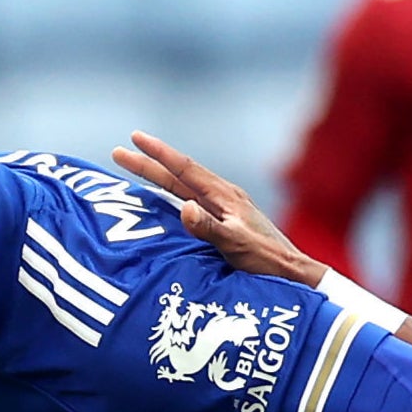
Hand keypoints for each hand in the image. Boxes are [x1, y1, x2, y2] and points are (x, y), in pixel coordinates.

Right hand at [111, 131, 323, 284]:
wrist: (293, 273)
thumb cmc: (266, 262)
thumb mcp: (236, 245)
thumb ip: (209, 227)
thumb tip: (184, 207)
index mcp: (224, 196)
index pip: (184, 169)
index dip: (157, 154)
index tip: (133, 138)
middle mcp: (224, 197)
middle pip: (179, 175)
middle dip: (148, 164)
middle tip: (118, 152)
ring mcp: (227, 208)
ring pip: (185, 187)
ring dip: (160, 178)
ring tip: (137, 169)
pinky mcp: (229, 221)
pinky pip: (194, 201)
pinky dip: (174, 195)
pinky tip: (169, 199)